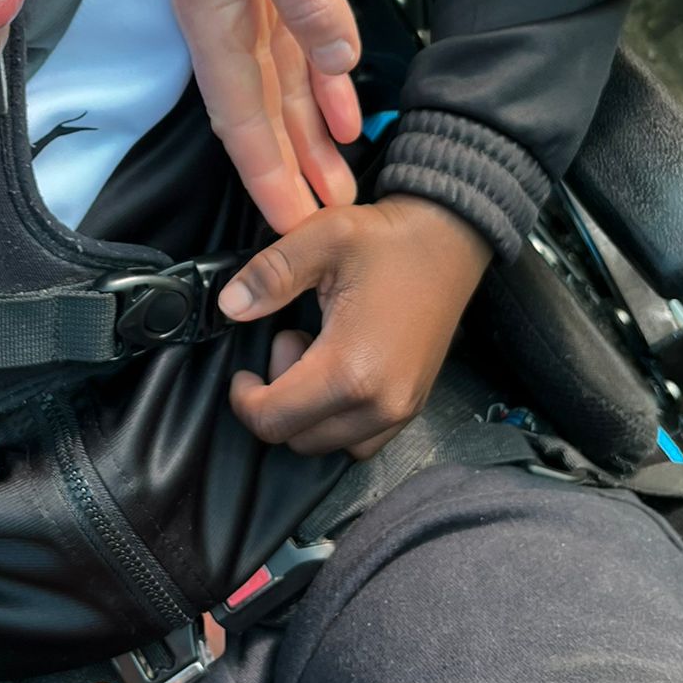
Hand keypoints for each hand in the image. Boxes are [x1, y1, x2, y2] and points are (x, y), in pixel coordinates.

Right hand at [85, 0, 361, 231]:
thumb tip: (334, 66)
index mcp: (214, 8)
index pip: (241, 115)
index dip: (268, 174)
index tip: (291, 229)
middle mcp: (223, 10)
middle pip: (259, 113)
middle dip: (290, 173)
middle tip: (323, 232)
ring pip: (278, 85)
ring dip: (309, 137)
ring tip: (338, 188)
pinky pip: (292, 43)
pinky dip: (318, 82)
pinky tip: (343, 107)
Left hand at [218, 197, 490, 458]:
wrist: (451, 240)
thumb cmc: (390, 240)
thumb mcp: (323, 237)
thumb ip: (271, 275)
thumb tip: (231, 305)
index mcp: (351, 369)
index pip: (273, 421)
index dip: (244, 401)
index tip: (242, 374)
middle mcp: (380, 402)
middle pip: (297, 440)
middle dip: (278, 400)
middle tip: (291, 342)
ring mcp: (401, 409)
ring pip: (328, 445)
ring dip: (307, 412)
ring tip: (316, 355)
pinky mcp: (412, 406)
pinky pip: (360, 440)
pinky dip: (336, 418)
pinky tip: (339, 370)